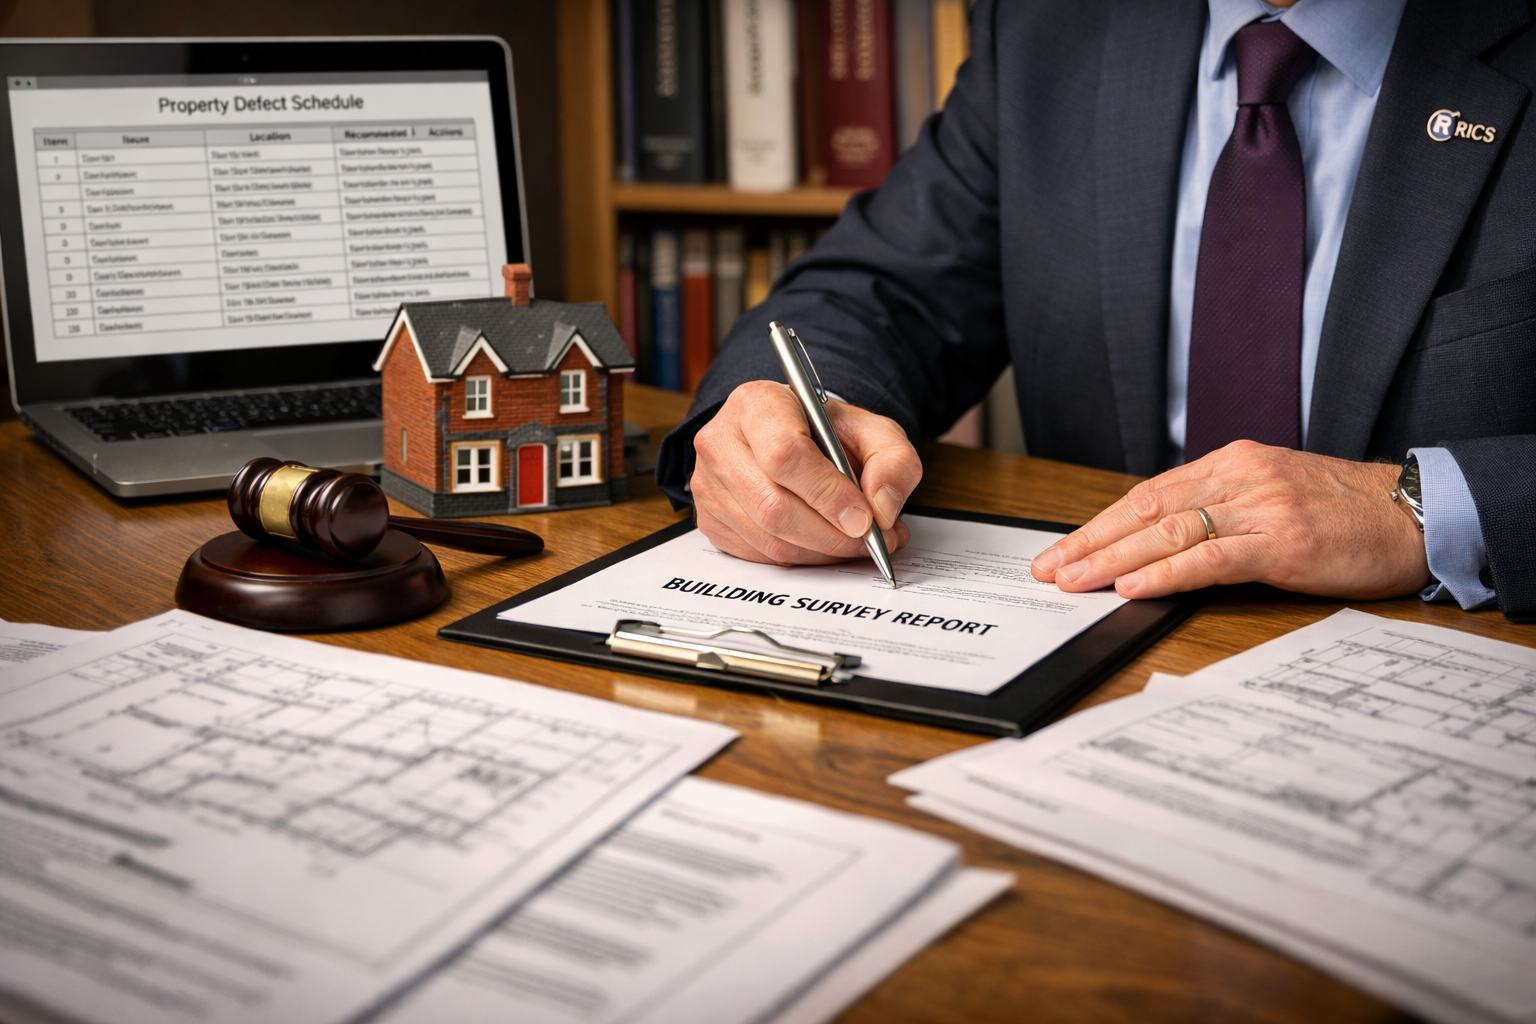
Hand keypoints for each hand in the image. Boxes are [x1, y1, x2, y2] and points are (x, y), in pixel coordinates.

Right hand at [690, 380, 922, 564]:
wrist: (786, 435)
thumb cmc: (823, 431)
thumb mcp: (870, 429)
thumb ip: (893, 461)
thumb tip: (882, 509)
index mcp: (756, 404)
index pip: (785, 455)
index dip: (828, 494)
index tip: (864, 517)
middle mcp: (721, 442)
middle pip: (774, 506)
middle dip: (831, 535)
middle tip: (871, 539)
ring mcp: (708, 484)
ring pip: (768, 538)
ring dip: (821, 552)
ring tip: (856, 544)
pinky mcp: (709, 519)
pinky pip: (758, 555)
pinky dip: (801, 559)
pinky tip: (824, 545)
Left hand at [1029, 441, 1430, 599]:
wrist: (1417, 514)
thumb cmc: (1346, 513)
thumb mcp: (1273, 499)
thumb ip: (1220, 513)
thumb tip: (1161, 545)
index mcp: (1233, 464)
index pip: (1148, 495)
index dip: (1099, 523)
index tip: (1062, 548)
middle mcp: (1240, 478)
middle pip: (1146, 511)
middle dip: (1090, 542)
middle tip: (1048, 568)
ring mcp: (1261, 508)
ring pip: (1168, 532)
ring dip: (1112, 559)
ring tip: (1073, 581)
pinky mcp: (1284, 542)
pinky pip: (1211, 558)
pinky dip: (1166, 573)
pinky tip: (1132, 586)